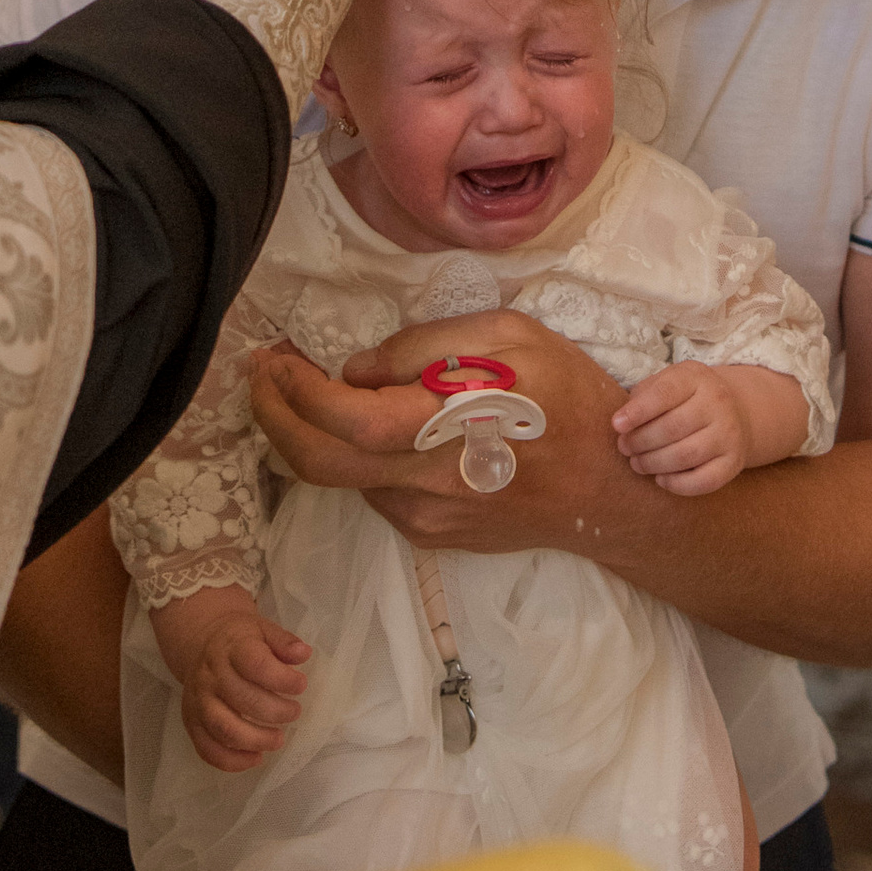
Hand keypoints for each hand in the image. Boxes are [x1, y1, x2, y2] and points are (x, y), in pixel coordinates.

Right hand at [149, 586, 310, 773]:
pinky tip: (256, 758)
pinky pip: (207, 749)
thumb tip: (303, 653)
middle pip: (242, 700)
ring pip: (223, 729)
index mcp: (231, 649)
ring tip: (279, 739)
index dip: (282, 679)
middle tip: (294, 712)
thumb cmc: (239, 640)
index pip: (256, 664)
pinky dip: (232, 761)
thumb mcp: (263, 629)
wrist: (201, 643)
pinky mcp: (191, 722)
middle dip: (276, 712)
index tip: (301, 685)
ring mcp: (198, 701)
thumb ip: (283, 642)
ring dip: (256, 740)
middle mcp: (210, 676)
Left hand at [250, 308, 642, 557]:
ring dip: (313, 434)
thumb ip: (429, 345)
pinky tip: (379, 426)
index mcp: (446, 425)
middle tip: (261, 377)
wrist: (610, 492)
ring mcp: (425, 516)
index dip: (294, 390)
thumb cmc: (570, 401)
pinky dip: (360, 455)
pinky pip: (375, 489)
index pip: (343, 418)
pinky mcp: (430, 533)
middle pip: (317, 463)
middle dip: (272, 418)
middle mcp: (425, 481)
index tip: (274, 359)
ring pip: (343, 477)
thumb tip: (357, 369)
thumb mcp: (515, 337)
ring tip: (315, 389)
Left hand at [611, 362, 759, 495]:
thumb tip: (622, 423)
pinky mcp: (734, 462)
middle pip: (672, 428)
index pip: (665, 393)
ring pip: (685, 456)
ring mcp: (729, 434)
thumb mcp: (669, 382)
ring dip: (653, 464)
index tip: (616, 425)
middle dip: (640, 441)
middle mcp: (718, 404)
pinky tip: (661, 479)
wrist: (737, 412)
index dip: (638, 411)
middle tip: (624, 447)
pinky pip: (704, 481)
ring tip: (637, 463)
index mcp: (697, 378)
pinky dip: (677, 484)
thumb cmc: (688, 398)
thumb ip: (644, 396)